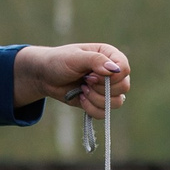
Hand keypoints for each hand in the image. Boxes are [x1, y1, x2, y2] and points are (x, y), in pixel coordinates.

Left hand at [14, 43, 130, 117]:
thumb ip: (95, 61)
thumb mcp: (75, 58)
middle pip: (124, 87)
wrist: (44, 77)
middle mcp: (111, 72)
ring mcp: (107, 89)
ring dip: (96, 99)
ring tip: (82, 90)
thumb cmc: (58, 61)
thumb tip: (114, 69)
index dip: (111, 76)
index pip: (124, 68)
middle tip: (85, 81)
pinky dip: (91, 109)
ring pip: (117, 102)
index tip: (91, 75)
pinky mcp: (99, 102)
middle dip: (101, 88)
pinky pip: (105, 113)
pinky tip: (80, 98)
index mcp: (109, 55)